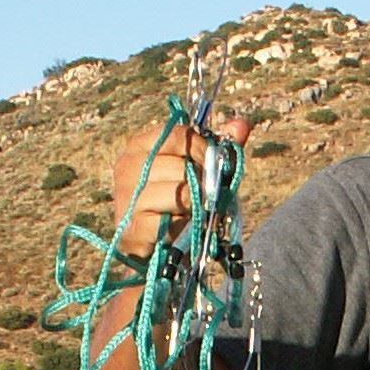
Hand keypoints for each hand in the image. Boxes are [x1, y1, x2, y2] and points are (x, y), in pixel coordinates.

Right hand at [108, 114, 252, 256]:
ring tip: (191, 210)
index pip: (179, 135)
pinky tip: (180, 227)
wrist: (154, 245)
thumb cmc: (176, 201)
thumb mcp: (197, 170)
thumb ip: (218, 147)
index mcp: (140, 146)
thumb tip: (242, 124)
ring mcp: (127, 197)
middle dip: (201, 182)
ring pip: (179, 193)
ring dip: (194, 205)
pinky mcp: (133, 227)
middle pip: (181, 165)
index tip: (210, 163)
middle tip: (202, 194)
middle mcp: (128, 167)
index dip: (202, 149)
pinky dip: (182, 225)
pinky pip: (169, 221)